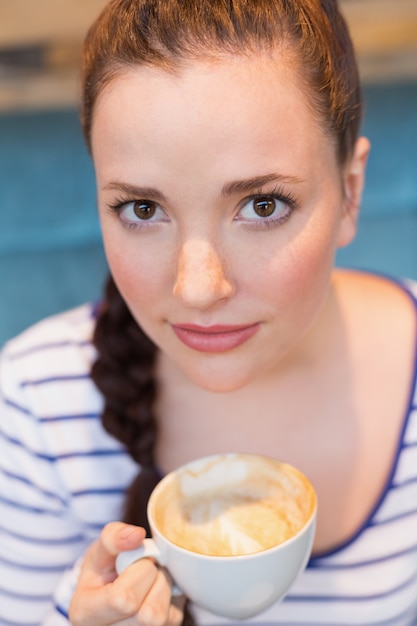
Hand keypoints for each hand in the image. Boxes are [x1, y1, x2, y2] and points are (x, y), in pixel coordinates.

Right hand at [69, 522, 184, 625]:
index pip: (124, 600)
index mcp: (85, 613)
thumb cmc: (104, 569)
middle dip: (155, 579)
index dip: (138, 572)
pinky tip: (156, 593)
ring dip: (165, 589)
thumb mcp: (101, 550)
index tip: (132, 561)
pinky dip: (172, 600)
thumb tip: (136, 535)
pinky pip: (175, 618)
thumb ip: (114, 537)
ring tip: (150, 581)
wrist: (111, 588)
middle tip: (145, 569)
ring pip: (165, 618)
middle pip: (149, 614)